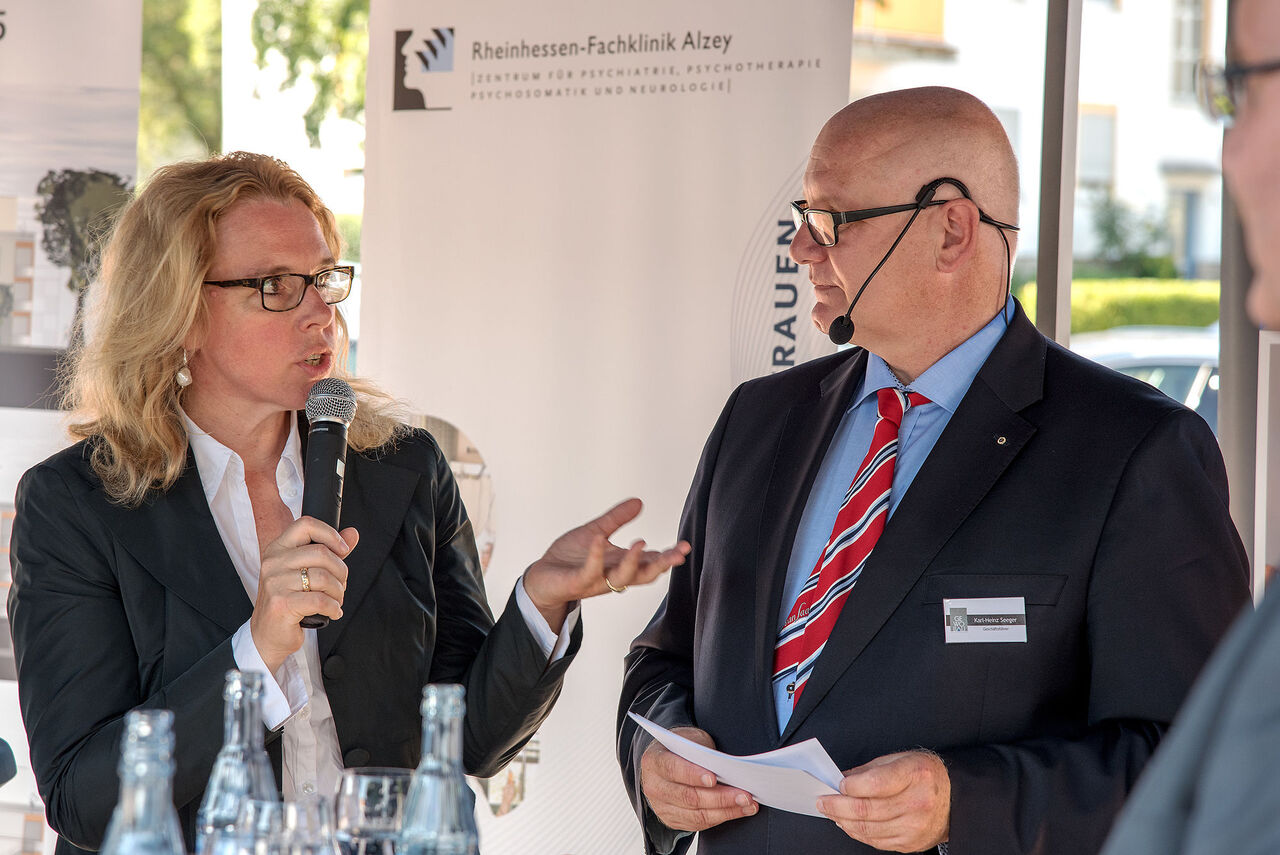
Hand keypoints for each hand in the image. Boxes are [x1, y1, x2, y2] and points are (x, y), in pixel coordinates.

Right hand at [250, 517, 359, 671]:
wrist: (266, 635)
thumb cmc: (288, 601)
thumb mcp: (306, 572)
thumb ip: (330, 552)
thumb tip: (352, 533)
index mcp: (278, 549)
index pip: (306, 525)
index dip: (330, 534)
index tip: (343, 549)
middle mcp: (273, 562)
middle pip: (322, 553)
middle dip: (340, 571)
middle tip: (340, 585)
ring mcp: (275, 583)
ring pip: (324, 577)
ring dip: (338, 592)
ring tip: (336, 600)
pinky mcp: (281, 603)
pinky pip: (320, 600)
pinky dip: (333, 607)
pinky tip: (333, 612)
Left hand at [521, 498, 689, 631]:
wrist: (542, 577)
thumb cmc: (569, 558)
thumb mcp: (596, 531)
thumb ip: (617, 519)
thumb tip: (639, 502)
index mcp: (620, 563)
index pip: (649, 561)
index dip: (667, 556)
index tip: (684, 546)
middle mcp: (613, 575)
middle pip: (644, 575)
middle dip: (662, 564)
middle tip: (679, 554)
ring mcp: (597, 581)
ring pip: (622, 578)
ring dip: (633, 562)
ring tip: (640, 543)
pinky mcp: (578, 582)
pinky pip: (590, 571)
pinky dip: (596, 556)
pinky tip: (600, 540)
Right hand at [640, 727, 756, 831]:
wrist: (667, 761)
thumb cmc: (683, 747)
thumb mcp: (690, 739)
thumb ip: (701, 751)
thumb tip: (727, 766)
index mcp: (654, 761)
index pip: (673, 768)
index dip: (693, 774)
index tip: (714, 778)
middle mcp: (654, 786)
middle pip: (688, 796)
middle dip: (720, 797)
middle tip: (745, 794)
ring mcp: (661, 806)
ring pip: (696, 814)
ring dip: (726, 810)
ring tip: (748, 804)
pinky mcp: (672, 820)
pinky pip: (699, 823)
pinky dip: (722, 817)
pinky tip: (738, 810)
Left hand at [817, 750, 950, 851]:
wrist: (954, 798)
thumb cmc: (924, 774)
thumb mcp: (899, 759)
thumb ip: (869, 770)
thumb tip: (840, 780)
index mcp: (914, 775)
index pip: (875, 784)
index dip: (850, 786)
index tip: (836, 784)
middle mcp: (917, 802)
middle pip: (867, 810)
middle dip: (837, 806)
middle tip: (822, 801)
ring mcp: (915, 826)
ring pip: (868, 829)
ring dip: (843, 821)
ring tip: (831, 812)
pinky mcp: (911, 843)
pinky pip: (876, 841)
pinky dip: (857, 832)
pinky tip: (848, 823)